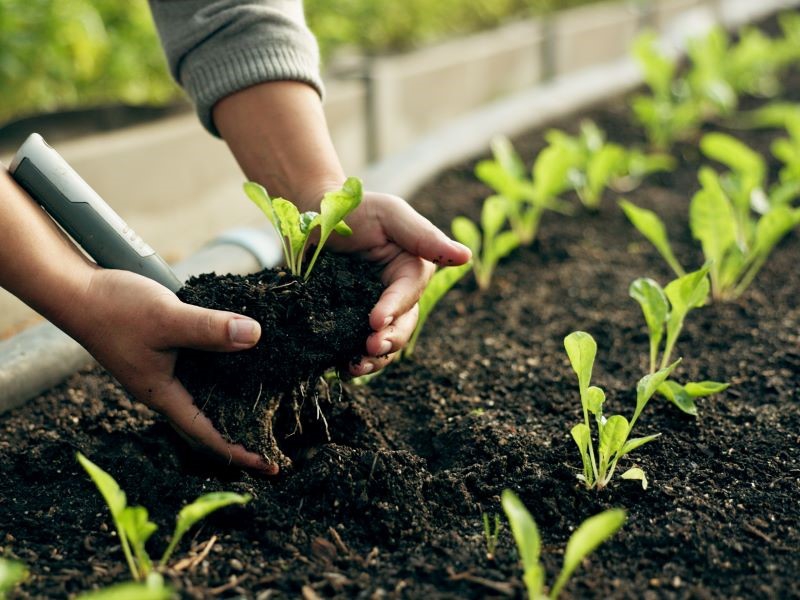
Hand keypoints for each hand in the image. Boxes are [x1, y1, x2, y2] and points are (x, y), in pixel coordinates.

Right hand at [72, 269, 276, 474]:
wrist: (78, 290)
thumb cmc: (115, 309)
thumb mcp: (168, 319)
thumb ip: (209, 328)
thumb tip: (255, 335)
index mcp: (163, 394)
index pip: (208, 434)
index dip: (241, 451)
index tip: (272, 466)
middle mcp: (164, 389)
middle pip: (208, 423)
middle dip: (241, 435)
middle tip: (275, 443)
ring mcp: (162, 371)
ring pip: (204, 396)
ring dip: (233, 404)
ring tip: (267, 408)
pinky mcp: (163, 350)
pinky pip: (200, 369)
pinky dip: (223, 372)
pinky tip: (241, 361)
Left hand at [326, 191, 470, 374]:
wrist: (312, 216)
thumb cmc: (354, 209)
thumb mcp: (389, 215)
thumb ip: (424, 236)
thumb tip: (466, 257)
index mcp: (412, 271)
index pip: (408, 295)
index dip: (394, 309)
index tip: (375, 321)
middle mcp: (398, 296)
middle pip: (403, 326)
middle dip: (388, 341)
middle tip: (368, 348)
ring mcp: (373, 311)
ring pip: (385, 343)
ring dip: (374, 359)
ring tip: (354, 367)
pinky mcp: (350, 321)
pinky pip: (357, 347)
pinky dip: (352, 360)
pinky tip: (341, 369)